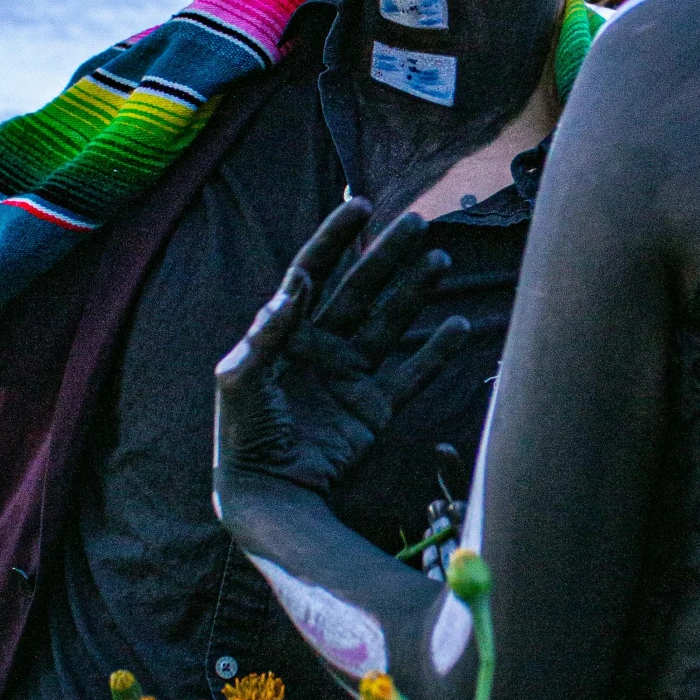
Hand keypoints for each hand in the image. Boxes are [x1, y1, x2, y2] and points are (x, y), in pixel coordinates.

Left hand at [215, 198, 470, 496]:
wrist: (270, 495)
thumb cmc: (244, 438)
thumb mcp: (240, 383)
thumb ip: (264, 336)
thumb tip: (294, 285)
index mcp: (286, 334)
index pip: (312, 272)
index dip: (335, 238)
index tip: (360, 205)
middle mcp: (321, 347)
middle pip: (360, 289)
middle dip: (388, 255)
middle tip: (418, 223)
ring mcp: (350, 376)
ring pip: (391, 322)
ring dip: (415, 291)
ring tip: (441, 260)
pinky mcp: (374, 408)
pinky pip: (411, 373)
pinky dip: (437, 352)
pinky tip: (459, 326)